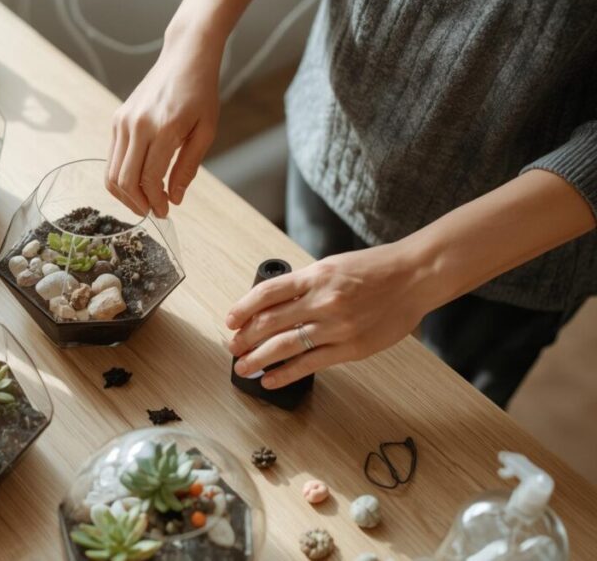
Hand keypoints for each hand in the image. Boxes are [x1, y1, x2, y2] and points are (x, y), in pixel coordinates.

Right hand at [107, 34, 220, 217]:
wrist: (185, 56)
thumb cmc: (201, 92)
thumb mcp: (205, 131)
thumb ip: (188, 167)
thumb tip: (174, 199)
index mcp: (163, 128)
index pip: (148, 178)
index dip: (155, 202)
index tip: (165, 212)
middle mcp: (137, 125)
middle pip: (124, 180)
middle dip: (137, 203)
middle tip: (152, 211)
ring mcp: (123, 122)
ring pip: (112, 172)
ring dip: (125, 194)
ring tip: (143, 201)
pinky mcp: (117, 119)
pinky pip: (113, 157)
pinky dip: (121, 176)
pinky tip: (138, 181)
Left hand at [225, 244, 434, 388]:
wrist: (415, 277)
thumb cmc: (375, 270)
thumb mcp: (333, 266)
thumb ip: (305, 285)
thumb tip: (272, 306)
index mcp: (315, 276)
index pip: (266, 294)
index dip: (242, 309)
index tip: (230, 321)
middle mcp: (323, 301)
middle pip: (269, 323)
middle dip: (245, 338)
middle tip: (232, 348)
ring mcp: (337, 327)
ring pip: (284, 347)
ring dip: (257, 359)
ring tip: (243, 366)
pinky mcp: (351, 348)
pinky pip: (309, 364)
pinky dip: (284, 374)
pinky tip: (269, 379)